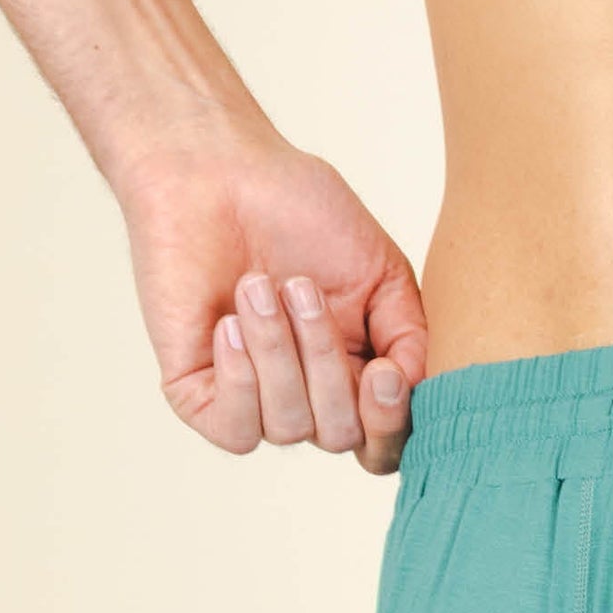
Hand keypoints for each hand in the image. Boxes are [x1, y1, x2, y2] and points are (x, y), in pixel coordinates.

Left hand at [117, 130, 428, 471]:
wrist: (210, 169)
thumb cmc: (296, 210)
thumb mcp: (384, 272)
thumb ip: (413, 339)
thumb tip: (413, 393)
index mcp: (357, 377)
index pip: (382, 444)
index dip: (388, 422)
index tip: (384, 371)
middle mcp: (308, 398)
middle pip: (340, 435)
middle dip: (325, 362)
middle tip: (302, 289)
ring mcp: (252, 400)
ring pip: (289, 427)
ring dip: (277, 350)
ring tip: (256, 285)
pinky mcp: (198, 394)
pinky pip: (236, 431)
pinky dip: (240, 379)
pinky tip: (228, 324)